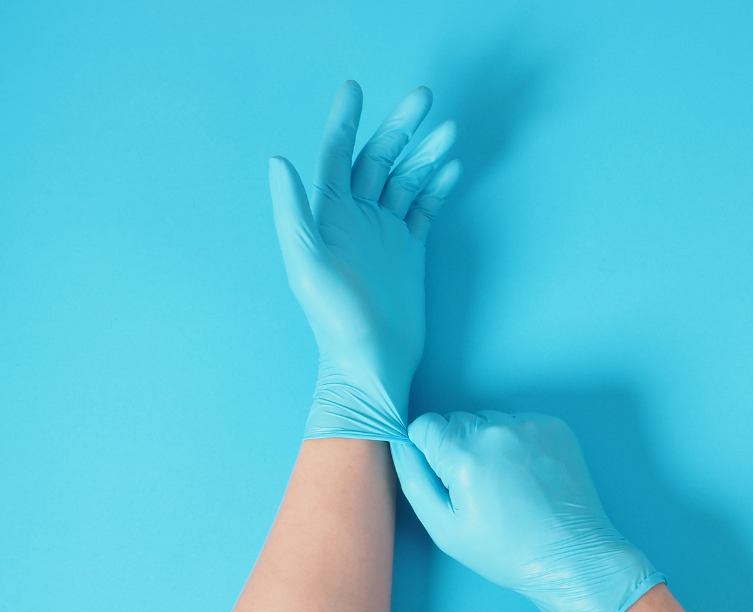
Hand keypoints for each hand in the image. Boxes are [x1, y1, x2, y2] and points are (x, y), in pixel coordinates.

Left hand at [269, 82, 459, 441]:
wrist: (371, 361)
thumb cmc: (335, 319)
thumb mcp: (306, 265)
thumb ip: (293, 212)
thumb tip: (279, 160)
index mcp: (330, 215)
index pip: (337, 155)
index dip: (345, 120)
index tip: (355, 88)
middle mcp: (358, 217)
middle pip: (379, 159)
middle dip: (400, 127)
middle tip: (424, 97)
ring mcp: (386, 232)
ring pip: (407, 179)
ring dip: (425, 153)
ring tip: (448, 130)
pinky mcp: (409, 249)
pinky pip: (424, 207)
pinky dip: (437, 186)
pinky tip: (451, 167)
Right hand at [391, 411, 665, 611]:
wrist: (571, 555)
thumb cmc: (505, 549)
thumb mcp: (444, 527)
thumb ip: (413, 478)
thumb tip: (398, 442)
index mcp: (464, 453)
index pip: (424, 424)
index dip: (428, 449)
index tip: (444, 473)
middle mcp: (496, 430)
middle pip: (457, 419)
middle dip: (458, 445)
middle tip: (477, 484)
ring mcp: (529, 424)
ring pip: (488, 419)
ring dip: (488, 441)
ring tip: (505, 480)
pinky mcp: (553, 425)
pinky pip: (519, 421)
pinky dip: (517, 441)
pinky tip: (528, 473)